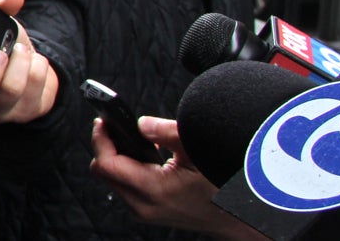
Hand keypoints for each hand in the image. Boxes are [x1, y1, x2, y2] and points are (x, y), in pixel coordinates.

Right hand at [0, 0, 58, 123]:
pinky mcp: (28, 113)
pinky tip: (36, 61)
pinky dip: (40, 68)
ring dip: (22, 63)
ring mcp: (1, 111)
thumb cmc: (6, 48)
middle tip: (0, 52)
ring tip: (23, 49)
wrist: (34, 70)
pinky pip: (36, 91)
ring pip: (10, 92)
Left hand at [90, 117, 267, 239]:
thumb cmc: (224, 186)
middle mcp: (144, 205)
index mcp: (153, 190)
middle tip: (113, 126)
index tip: (102, 121)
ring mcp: (146, 212)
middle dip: (106, 147)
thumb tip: (141, 123)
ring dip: (118, 158)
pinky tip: (145, 156)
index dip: (100, 139)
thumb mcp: (196, 149)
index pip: (106, 164)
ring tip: (131, 139)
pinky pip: (127, 187)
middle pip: (105, 172)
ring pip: (114, 180)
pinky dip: (129, 169)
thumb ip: (164, 132)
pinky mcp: (149, 212)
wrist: (239, 218)